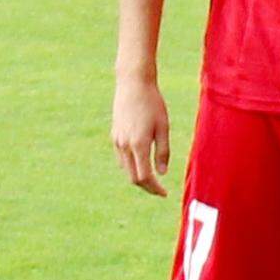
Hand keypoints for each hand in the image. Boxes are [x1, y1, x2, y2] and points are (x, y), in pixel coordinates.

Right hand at [110, 75, 170, 194]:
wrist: (132, 85)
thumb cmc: (153, 104)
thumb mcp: (163, 127)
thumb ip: (163, 151)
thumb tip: (162, 173)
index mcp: (139, 144)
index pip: (144, 177)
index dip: (154, 188)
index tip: (165, 194)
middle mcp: (124, 146)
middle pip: (133, 177)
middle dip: (146, 187)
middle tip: (160, 190)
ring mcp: (117, 141)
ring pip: (126, 169)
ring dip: (138, 177)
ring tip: (152, 180)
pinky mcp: (114, 136)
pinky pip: (121, 159)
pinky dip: (131, 166)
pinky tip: (141, 164)